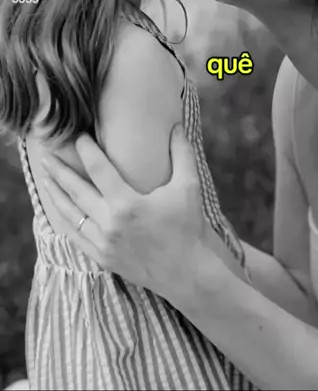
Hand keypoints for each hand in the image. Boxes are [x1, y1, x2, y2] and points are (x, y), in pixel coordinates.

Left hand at [42, 123, 207, 300]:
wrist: (190, 273)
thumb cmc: (190, 227)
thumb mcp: (188, 186)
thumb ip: (182, 152)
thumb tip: (176, 125)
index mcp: (128, 204)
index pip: (99, 169)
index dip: (86, 150)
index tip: (79, 136)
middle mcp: (110, 225)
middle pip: (76, 191)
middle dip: (60, 171)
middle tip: (47, 154)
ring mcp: (104, 245)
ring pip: (71, 215)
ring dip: (56, 195)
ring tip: (45, 178)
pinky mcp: (104, 259)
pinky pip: (77, 237)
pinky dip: (66, 221)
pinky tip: (60, 211)